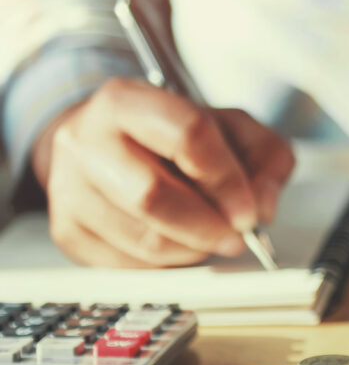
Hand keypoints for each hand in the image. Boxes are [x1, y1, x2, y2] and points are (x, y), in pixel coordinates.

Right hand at [31, 78, 295, 267]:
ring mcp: (69, 187)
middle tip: (236, 236)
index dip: (226, 179)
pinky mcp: (66, 229)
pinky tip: (182, 244)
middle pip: (153, 194)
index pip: (186, 135)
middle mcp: (86, 139)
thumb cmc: (174, 135)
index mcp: (127, 100)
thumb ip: (266, 157)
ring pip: (142, 238)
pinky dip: (168, 264)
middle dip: (207, 225)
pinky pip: (127, 264)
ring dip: (192, 249)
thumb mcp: (232, 127)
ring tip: (212, 237)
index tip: (249, 211)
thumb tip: (263, 207)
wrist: (107, 143)